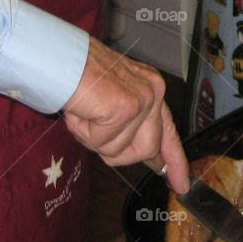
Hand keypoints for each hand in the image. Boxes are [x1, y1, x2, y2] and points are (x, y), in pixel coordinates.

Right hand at [63, 37, 189, 193]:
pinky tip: (81, 110)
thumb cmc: (78, 75)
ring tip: (85, 111)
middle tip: (94, 131)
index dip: (175, 159)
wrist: (61, 57)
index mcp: (151, 87)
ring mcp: (142, 99)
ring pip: (121, 151)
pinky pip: (104, 143)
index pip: (169, 130)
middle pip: (146, 148)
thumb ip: (132, 125)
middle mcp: (153, 91)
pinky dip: (85, 133)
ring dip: (95, 139)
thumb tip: (149, 156)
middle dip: (118, 151)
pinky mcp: (125, 108)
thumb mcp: (113, 100)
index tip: (181, 184)